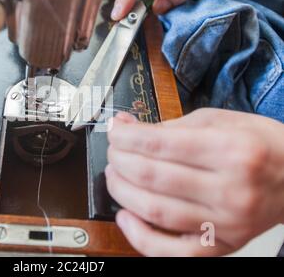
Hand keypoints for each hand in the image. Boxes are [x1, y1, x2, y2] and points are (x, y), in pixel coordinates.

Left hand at [106, 108, 283, 255]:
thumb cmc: (260, 145)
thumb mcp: (219, 121)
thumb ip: (168, 127)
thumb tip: (125, 126)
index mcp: (230, 150)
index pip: (158, 144)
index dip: (125, 136)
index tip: (114, 130)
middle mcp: (230, 189)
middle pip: (151, 177)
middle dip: (119, 161)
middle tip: (113, 152)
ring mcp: (226, 223)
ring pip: (155, 211)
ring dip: (121, 191)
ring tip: (114, 176)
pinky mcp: (223, 245)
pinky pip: (171, 251)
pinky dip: (140, 236)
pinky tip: (125, 217)